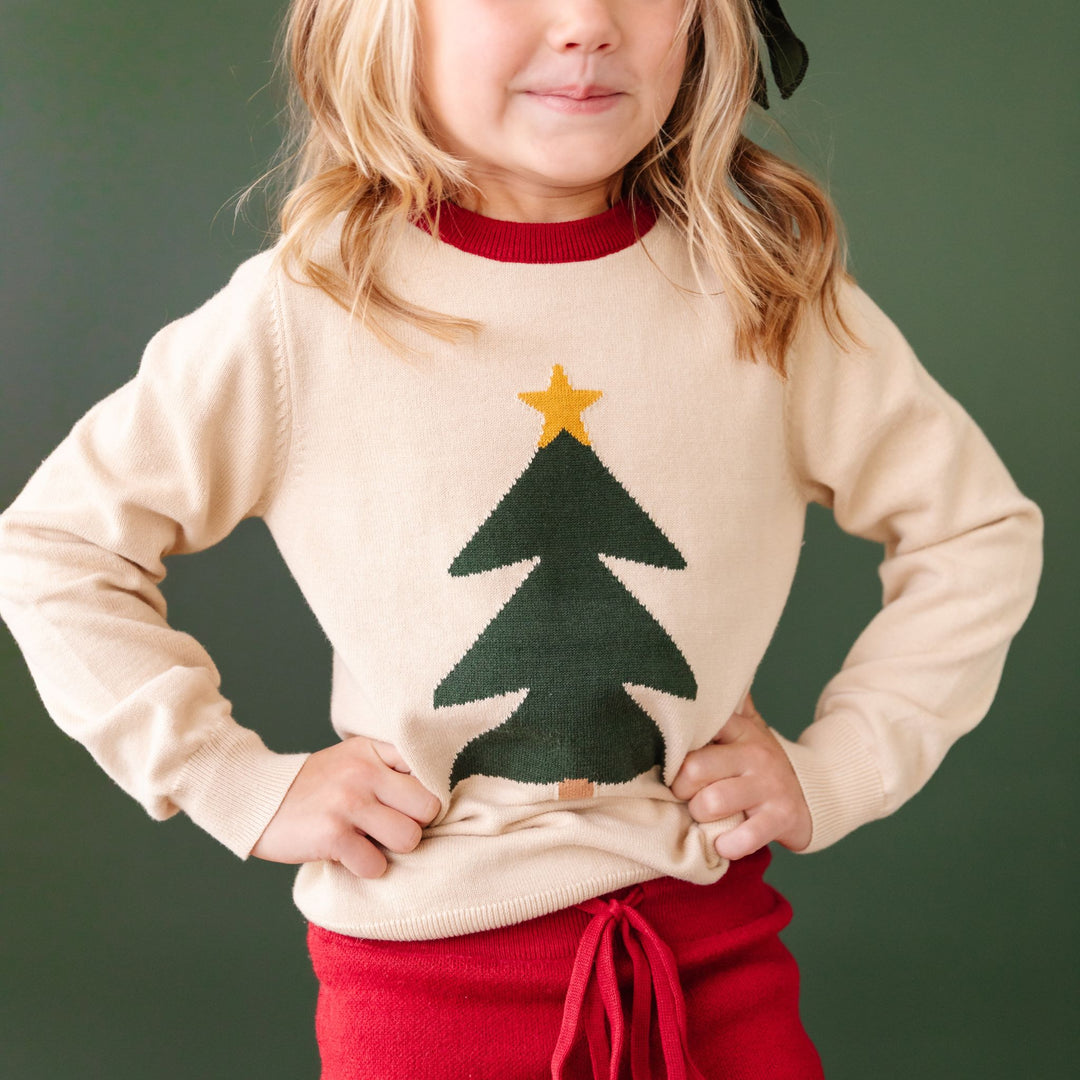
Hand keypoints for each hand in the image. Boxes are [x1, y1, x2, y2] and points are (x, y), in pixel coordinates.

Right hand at [251, 737, 441, 878]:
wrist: (256, 800)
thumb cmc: (315, 786)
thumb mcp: (352, 759)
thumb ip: (390, 767)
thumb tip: (438, 794)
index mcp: (373, 750)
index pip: (429, 767)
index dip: (428, 792)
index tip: (414, 805)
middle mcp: (365, 771)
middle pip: (428, 808)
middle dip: (416, 825)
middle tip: (391, 828)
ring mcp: (349, 802)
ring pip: (409, 839)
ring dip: (392, 850)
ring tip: (371, 842)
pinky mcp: (333, 835)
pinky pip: (376, 864)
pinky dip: (366, 868)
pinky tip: (349, 856)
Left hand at [670, 692, 811, 859]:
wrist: (815, 792)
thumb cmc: (760, 763)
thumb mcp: (746, 729)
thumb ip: (724, 705)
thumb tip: (696, 671)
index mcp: (740, 729)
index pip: (699, 726)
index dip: (675, 746)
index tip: (664, 755)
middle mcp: (754, 753)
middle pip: (695, 768)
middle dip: (680, 788)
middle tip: (683, 793)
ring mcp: (768, 785)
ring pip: (712, 802)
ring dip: (699, 816)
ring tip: (703, 816)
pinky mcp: (781, 817)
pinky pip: (744, 837)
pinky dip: (727, 846)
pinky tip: (724, 843)